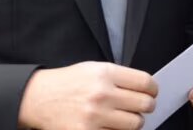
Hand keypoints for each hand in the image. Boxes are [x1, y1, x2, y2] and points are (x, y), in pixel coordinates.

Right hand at [18, 61, 156, 129]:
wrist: (38, 98)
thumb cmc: (68, 83)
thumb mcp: (93, 69)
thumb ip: (119, 77)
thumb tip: (146, 89)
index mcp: (105, 73)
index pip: (145, 83)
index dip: (153, 89)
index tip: (152, 93)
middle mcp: (102, 94)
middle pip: (145, 104)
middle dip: (146, 106)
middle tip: (139, 106)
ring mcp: (95, 116)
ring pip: (135, 124)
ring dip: (133, 122)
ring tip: (122, 117)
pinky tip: (110, 126)